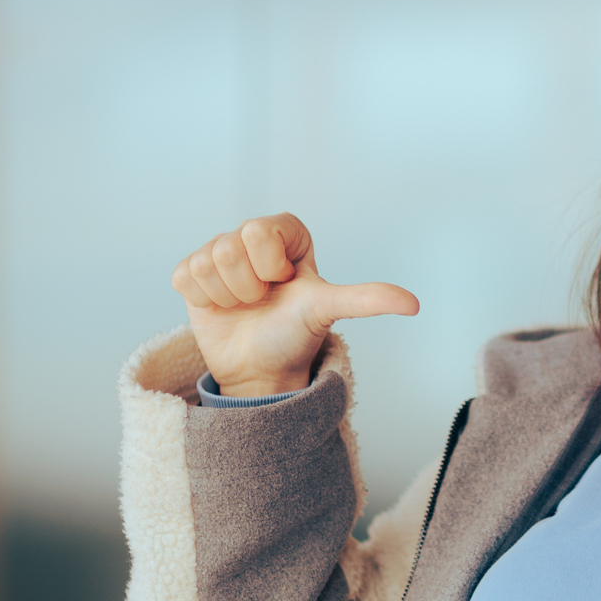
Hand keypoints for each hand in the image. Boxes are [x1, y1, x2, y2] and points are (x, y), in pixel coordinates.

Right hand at [172, 213, 418, 396]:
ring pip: (207, 261)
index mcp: (285, 234)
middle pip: (230, 245)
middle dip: (248, 284)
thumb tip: (415, 305)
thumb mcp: (329, 312)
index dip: (270, 265)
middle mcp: (251, 237)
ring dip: (226, 296)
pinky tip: (222, 309)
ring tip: (244, 307)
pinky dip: (203, 300)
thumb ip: (367, 300)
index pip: (261, 230)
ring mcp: (219, 253)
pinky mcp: (192, 273)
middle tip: (262, 300)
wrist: (261, 369)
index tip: (284, 284)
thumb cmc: (297, 335)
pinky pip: (185, 275)